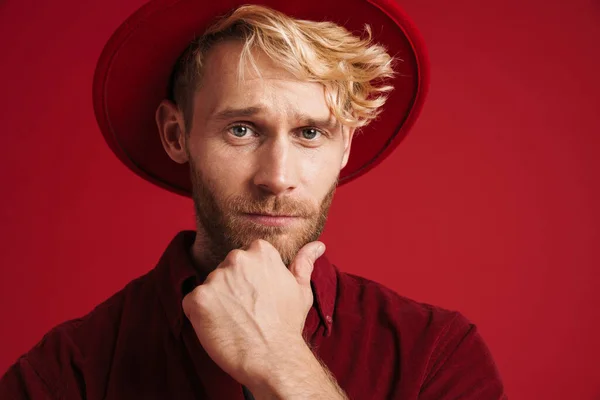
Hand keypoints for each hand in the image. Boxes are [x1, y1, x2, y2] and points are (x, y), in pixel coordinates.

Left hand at [182, 238, 325, 387]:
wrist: (272, 358)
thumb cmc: (287, 325)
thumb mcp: (301, 290)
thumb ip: (304, 263)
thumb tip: (318, 245)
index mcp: (260, 251)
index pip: (246, 258)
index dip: (251, 280)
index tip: (258, 296)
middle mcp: (236, 259)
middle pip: (226, 269)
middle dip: (232, 287)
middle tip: (248, 311)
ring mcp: (215, 278)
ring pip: (210, 287)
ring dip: (217, 302)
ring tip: (235, 321)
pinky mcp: (198, 298)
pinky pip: (193, 303)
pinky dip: (201, 316)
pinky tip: (220, 327)